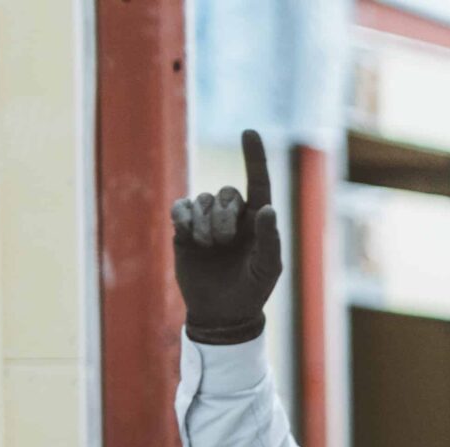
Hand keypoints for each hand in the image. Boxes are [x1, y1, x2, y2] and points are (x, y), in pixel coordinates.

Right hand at [169, 130, 285, 343]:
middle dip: (225, 217)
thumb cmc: (251, 290)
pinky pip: (180, 207)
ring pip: (202, 200)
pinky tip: (190, 238)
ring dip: (205, 226)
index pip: (258, 181)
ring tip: (210, 249)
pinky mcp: (184, 227)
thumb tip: (267, 209)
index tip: (249, 131)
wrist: (221, 312)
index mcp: (258, 220)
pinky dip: (184, 220)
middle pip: (226, 192)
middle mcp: (233, 215)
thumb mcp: (267, 268)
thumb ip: (269, 239)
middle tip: (226, 243)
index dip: (254, 156)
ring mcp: (207, 220)